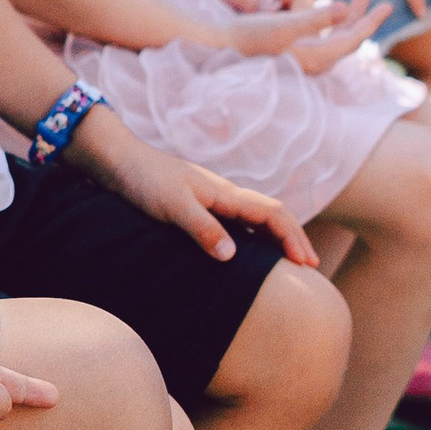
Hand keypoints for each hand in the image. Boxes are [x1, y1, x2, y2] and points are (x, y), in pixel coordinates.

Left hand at [77, 108, 319, 264]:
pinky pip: (238, 224)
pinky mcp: (200, 208)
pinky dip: (254, 239)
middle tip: (310, 268)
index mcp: (225, 193)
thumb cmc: (145, 182)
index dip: (292, 237)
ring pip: (257, 219)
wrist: (119, 162)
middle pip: (272, 214)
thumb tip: (233, 256)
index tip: (306, 264)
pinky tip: (249, 255)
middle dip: (293, 238)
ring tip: (289, 265)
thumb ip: (203, 229)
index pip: (272, 213)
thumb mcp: (173, 207)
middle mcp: (225, 196)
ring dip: (277, 239)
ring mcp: (213, 201)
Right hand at [195, 0, 393, 70]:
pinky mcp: (291, 54)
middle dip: (363, 19)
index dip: (371, 23)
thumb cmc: (248, 34)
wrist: (216, 47)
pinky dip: (330, 23)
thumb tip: (346, 9)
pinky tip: (330, 9)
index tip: (388, 6)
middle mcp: (311, 63)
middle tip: (381, 1)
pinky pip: (321, 39)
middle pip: (347, 41)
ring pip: (334, 38)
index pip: (352, 41)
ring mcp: (301, 60)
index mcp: (314, 58)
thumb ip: (316, 18)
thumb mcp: (283, 24)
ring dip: (347, 18)